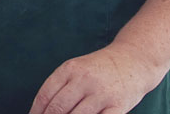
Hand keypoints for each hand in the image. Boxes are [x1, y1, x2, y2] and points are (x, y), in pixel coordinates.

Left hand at [29, 43, 157, 113]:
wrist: (133, 59)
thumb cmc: (100, 68)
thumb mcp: (77, 68)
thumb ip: (61, 86)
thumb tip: (42, 110)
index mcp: (70, 68)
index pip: (46, 94)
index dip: (36, 112)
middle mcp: (84, 79)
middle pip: (58, 108)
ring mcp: (101, 93)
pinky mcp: (118, 106)